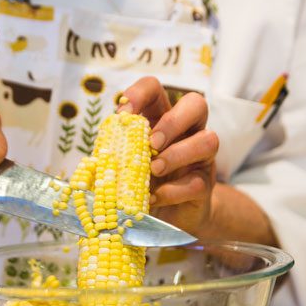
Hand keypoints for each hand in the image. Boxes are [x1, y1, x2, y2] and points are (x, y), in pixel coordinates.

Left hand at [119, 77, 218, 235]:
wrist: (167, 216)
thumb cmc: (142, 183)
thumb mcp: (124, 165)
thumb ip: (114, 155)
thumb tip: (97, 159)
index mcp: (160, 119)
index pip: (156, 89)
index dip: (140, 93)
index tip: (123, 113)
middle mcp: (187, 132)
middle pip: (196, 104)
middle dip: (173, 122)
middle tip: (152, 143)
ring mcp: (200, 158)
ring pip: (208, 140)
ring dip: (178, 154)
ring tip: (154, 170)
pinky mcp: (204, 186)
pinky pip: (197, 182)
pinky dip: (172, 191)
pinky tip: (153, 198)